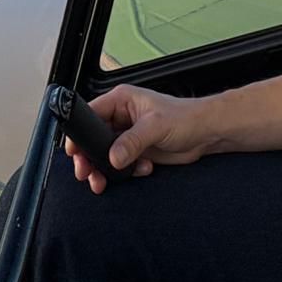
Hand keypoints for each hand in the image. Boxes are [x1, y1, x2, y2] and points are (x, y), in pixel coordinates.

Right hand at [64, 83, 209, 193]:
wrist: (206, 134)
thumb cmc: (186, 117)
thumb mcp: (156, 126)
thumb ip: (132, 141)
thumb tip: (113, 156)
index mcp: (121, 100)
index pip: (90, 114)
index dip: (80, 133)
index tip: (74, 151)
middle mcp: (121, 117)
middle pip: (93, 138)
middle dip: (88, 157)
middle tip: (86, 172)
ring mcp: (128, 136)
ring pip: (104, 154)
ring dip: (103, 169)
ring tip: (102, 182)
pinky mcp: (136, 151)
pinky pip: (120, 165)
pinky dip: (125, 173)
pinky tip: (143, 169)